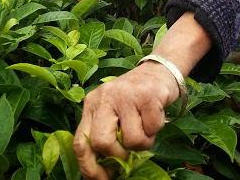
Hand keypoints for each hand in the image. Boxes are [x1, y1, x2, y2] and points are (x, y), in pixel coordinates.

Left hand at [73, 61, 179, 179]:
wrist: (159, 70)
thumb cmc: (135, 98)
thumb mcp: (113, 112)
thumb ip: (106, 134)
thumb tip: (104, 172)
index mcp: (92, 104)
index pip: (81, 142)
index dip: (89, 167)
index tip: (102, 179)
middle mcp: (106, 97)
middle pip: (102, 142)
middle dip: (118, 155)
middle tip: (129, 151)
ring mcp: (126, 95)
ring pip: (131, 140)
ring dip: (143, 141)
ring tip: (146, 125)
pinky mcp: (147, 95)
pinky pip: (151, 129)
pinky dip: (156, 128)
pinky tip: (155, 113)